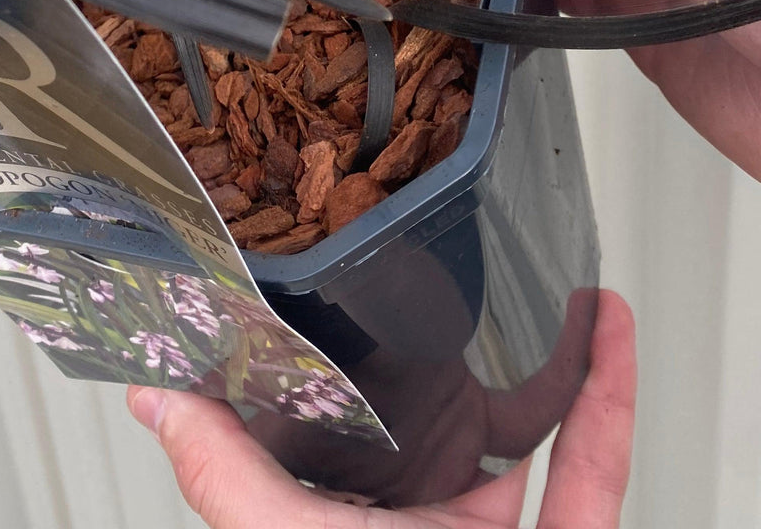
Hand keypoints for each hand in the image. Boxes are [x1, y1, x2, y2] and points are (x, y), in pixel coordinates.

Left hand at [127, 290, 633, 527]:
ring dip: (551, 370)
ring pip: (534, 446)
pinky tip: (606, 336)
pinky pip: (594, 472)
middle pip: (446, 440)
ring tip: (554, 295)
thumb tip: (153, 399)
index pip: (341, 452)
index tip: (337, 304)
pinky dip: (606, 403)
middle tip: (466, 284)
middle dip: (461, 366)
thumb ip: (222, 476)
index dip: (339, 385)